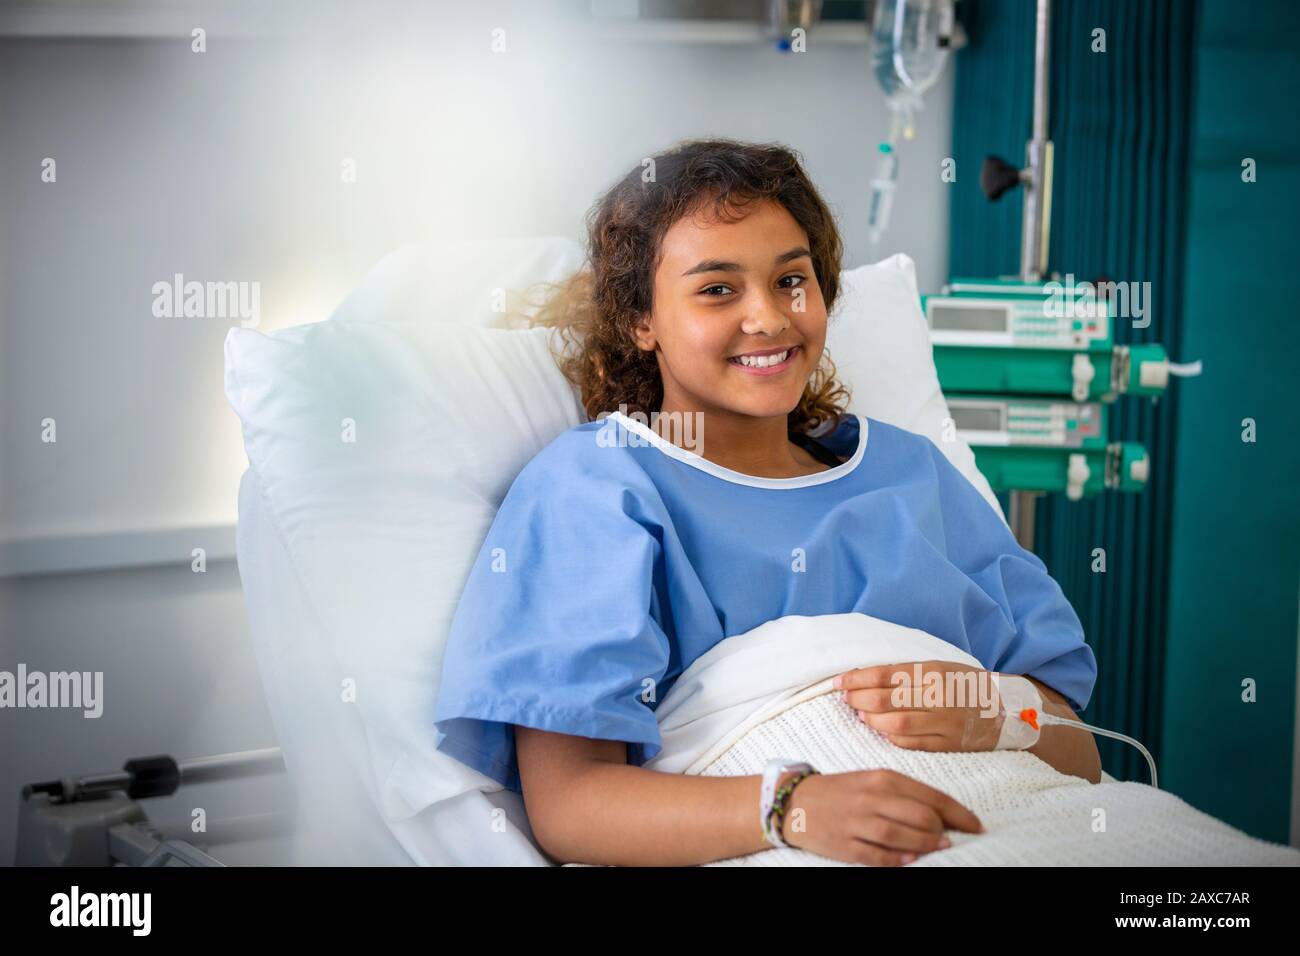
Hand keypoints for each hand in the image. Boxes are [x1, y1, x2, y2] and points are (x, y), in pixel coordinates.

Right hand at [780, 769, 983, 864]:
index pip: (931, 795)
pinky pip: (877, 856)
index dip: (959, 813)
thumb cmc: (842, 791)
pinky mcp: (844, 845)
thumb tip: (943, 815)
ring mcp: (856, 822)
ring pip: (901, 836)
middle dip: (943, 830)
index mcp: (882, 778)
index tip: (976, 825)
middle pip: (920, 816)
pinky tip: (911, 860)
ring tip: (938, 847)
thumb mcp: (873, 781)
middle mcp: (871, 797)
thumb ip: (905, 795)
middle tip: (951, 838)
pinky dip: (898, 860)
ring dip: (926, 844)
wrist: (795, 801)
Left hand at [834, 660, 1004, 751]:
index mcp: (933, 671)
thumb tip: (863, 676)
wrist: (1004, 710)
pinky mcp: (946, 744)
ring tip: (861, 714)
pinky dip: (889, 737)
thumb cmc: (964, 684)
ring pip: (894, 724)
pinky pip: (909, 743)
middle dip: (858, 698)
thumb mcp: (938, 667)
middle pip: (884, 699)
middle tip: (846, 698)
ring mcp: (943, 722)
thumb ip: (904, 672)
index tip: (838, 682)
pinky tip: (881, 730)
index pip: (884, 674)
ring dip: (871, 719)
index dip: (856, 679)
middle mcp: (938, 696)